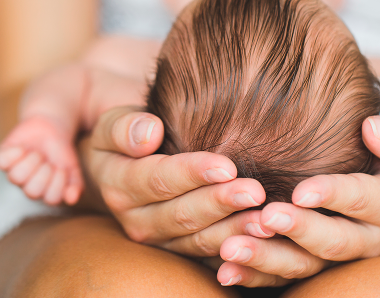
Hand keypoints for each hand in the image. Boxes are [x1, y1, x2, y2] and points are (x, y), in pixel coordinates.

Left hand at [0, 114, 82, 204]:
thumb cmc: (60, 152)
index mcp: (45, 191)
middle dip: (44, 173)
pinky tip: (23, 148)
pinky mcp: (2, 159)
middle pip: (32, 192)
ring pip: (16, 178)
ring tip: (37, 153)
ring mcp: (14, 173)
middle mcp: (27, 186)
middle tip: (48, 162)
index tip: (62, 168)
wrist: (51, 127)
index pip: (52, 198)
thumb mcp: (73, 168)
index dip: (59, 183)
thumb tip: (73, 199)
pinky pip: (2, 162)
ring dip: (31, 162)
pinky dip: (14, 153)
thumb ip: (75, 184)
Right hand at [80, 106, 275, 258]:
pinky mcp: (182, 252)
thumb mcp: (113, 123)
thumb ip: (124, 127)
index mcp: (119, 186)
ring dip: (235, 232)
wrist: (129, 161)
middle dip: (221, 204)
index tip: (227, 166)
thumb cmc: (129, 134)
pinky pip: (211, 256)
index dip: (193, 173)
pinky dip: (238, 250)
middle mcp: (138, 220)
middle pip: (183, 215)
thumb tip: (148, 133)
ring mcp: (161, 241)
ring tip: (266, 221)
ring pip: (199, 241)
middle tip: (256, 192)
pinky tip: (264, 240)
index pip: (159, 179)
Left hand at [213, 116, 379, 286]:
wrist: (378, 174)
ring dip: (267, 258)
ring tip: (232, 247)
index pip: (364, 201)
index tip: (301, 191)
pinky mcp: (311, 266)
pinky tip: (227, 269)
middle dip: (299, 230)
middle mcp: (368, 239)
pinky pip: (282, 278)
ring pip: (304, 266)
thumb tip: (373, 128)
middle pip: (334, 242)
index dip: (334, 195)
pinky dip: (253, 275)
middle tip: (267, 216)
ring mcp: (337, 257)